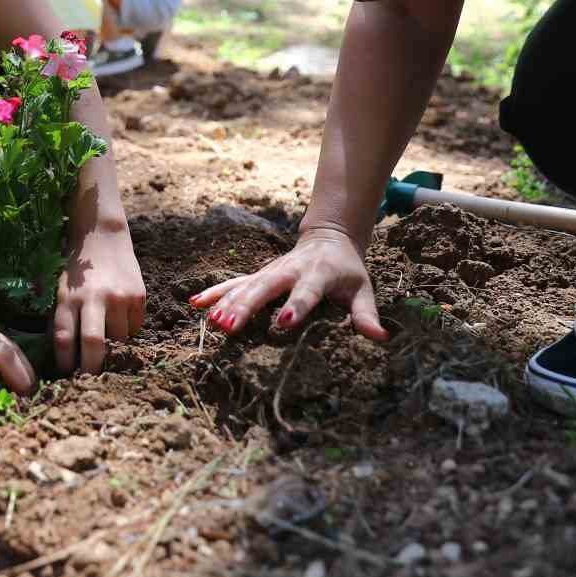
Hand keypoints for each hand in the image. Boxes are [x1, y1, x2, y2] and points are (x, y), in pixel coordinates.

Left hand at [54, 225, 145, 373]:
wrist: (103, 236)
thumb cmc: (78, 270)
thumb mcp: (62, 290)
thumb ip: (65, 319)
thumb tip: (68, 358)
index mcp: (69, 298)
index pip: (65, 339)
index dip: (65, 363)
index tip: (66, 374)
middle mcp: (95, 298)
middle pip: (95, 345)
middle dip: (92, 369)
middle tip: (90, 379)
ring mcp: (120, 298)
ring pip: (119, 340)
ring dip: (112, 347)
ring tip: (106, 340)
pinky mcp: (139, 297)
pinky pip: (134, 328)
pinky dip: (126, 331)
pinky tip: (118, 319)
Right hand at [188, 227, 388, 340]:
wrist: (329, 238)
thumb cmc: (347, 271)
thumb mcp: (362, 289)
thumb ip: (366, 314)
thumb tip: (380, 338)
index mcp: (318, 274)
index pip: (306, 291)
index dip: (296, 305)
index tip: (284, 321)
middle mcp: (289, 270)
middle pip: (265, 288)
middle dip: (247, 306)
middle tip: (230, 325)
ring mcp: (270, 271)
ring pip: (244, 286)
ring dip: (227, 302)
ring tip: (213, 322)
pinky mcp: (257, 275)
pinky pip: (232, 284)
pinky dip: (214, 292)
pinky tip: (195, 303)